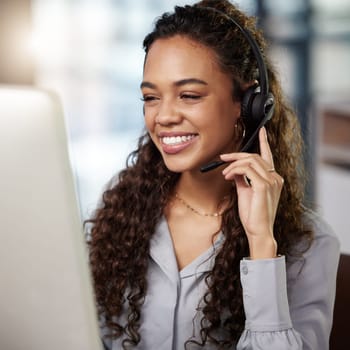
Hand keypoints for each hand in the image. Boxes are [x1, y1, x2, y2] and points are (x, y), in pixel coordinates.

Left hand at [220, 127, 283, 258]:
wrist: (258, 231)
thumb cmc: (253, 214)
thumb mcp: (245, 192)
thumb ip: (242, 178)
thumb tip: (234, 168)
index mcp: (273, 178)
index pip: (268, 156)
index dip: (264, 142)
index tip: (262, 130)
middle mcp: (275, 178)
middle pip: (255, 157)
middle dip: (236, 155)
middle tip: (222, 159)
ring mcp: (272, 181)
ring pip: (250, 161)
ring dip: (233, 164)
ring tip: (224, 173)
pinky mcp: (264, 186)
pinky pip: (247, 170)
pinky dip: (234, 170)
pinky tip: (227, 176)